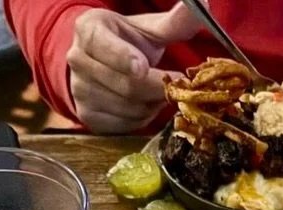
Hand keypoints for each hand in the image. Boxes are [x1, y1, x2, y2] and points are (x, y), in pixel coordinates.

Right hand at [67, 3, 202, 133]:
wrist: (100, 61)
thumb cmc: (129, 41)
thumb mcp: (148, 29)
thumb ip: (175, 22)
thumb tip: (204, 4)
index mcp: (89, 30)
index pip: (103, 46)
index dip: (124, 58)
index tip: (142, 67)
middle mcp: (77, 59)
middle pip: (125, 85)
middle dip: (157, 88)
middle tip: (178, 84)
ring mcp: (79, 90)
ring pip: (127, 108)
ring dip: (152, 104)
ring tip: (158, 91)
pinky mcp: (86, 116)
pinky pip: (124, 124)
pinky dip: (142, 118)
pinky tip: (145, 104)